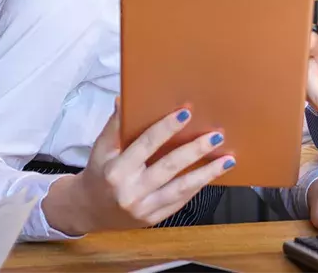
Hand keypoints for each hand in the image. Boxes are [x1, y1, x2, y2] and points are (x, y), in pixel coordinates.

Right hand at [41, 99, 234, 234]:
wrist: (89, 210)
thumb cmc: (99, 172)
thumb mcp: (101, 149)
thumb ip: (114, 126)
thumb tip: (124, 99)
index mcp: (116, 170)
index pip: (145, 145)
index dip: (166, 128)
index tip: (186, 113)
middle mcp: (130, 191)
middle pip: (169, 167)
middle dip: (195, 150)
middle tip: (217, 135)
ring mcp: (143, 208)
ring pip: (181, 188)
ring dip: (207, 173)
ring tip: (228, 160)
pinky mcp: (153, 219)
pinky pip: (179, 201)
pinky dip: (197, 186)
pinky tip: (212, 174)